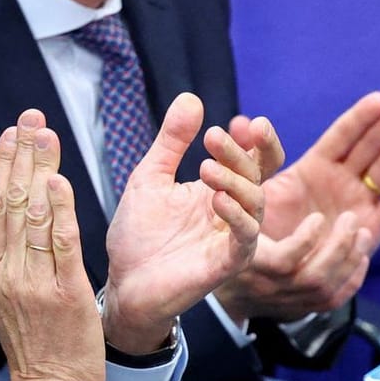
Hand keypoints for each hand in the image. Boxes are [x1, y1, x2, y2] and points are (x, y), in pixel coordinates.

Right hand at [0, 111, 103, 380]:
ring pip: (32, 216)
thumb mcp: (4, 301)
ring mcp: (34, 282)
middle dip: (20, 155)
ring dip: (40, 170)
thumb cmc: (34, 345)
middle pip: (9, 202)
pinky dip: (59, 211)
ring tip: (47, 134)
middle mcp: (7, 271)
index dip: (3, 165)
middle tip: (31, 117)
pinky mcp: (65, 294)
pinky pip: (60, 245)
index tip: (13, 131)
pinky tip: (60, 181)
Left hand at [103, 93, 263, 354]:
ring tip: (206, 167)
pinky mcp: (226, 264)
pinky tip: (216, 200)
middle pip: (255, 175)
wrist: (124, 283)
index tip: (242, 121)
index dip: (254, 140)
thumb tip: (191, 97)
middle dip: (239, 153)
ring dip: (235, 181)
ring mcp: (232, 238)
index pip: (252, 159)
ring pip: (254, 204)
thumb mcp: (151, 176)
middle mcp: (232, 212)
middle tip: (214, 136)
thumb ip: (172, 141)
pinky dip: (236, 216)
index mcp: (220, 189)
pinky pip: (244, 238)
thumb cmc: (138, 234)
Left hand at [214, 91, 379, 321]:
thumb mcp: (251, 187)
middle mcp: (339, 183)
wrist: (259, 272)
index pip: (343, 136)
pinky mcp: (365, 231)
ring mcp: (355, 204)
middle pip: (370, 147)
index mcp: (315, 167)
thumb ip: (252, 157)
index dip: (361, 118)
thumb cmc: (253, 226)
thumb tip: (241, 121)